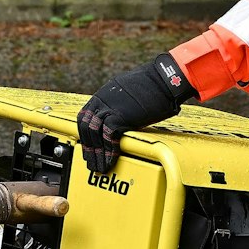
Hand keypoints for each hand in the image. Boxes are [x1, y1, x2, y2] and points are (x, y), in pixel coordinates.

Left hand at [77, 54, 196, 172]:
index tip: (89, 147)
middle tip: (92, 163)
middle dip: (89, 148)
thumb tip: (123, 116)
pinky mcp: (118, 117)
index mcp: (103, 94)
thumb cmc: (154, 84)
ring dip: (97, 154)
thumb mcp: (130, 92)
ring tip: (100, 168)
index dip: (85, 135)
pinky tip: (110, 162)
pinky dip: (108, 152)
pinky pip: (107, 138)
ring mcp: (108, 108)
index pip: (85, 118)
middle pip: (86, 128)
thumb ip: (121, 104)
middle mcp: (102, 101)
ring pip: (94, 135)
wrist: (163, 80)